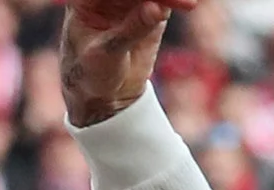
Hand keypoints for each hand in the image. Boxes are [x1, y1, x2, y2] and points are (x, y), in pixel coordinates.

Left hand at [60, 0, 196, 126]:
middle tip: (180, 4)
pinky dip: (177, 1)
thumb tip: (157, 8)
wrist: (105, 95)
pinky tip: (187, 5)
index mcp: (85, 0)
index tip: (155, 2)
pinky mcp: (152, 10)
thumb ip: (131, 29)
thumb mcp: (107, 54)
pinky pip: (166, 0)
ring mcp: (130, 2)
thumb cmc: (91, 74)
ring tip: (188, 4)